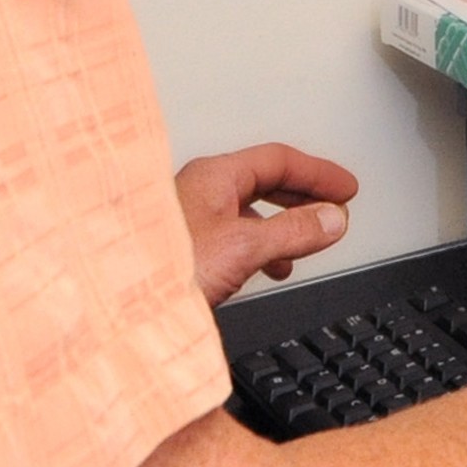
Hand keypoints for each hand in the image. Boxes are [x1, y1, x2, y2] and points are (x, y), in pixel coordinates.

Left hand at [176, 143, 360, 305]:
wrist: (119, 307)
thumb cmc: (163, 270)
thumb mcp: (244, 247)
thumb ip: (293, 231)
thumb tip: (332, 218)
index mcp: (213, 176)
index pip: (278, 159)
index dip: (318, 172)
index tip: (346, 188)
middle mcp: (200, 191)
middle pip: (264, 181)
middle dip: (304, 195)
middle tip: (336, 207)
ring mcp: (191, 219)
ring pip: (250, 210)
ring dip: (285, 223)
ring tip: (309, 241)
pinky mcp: (186, 247)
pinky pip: (236, 235)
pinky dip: (263, 246)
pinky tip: (269, 267)